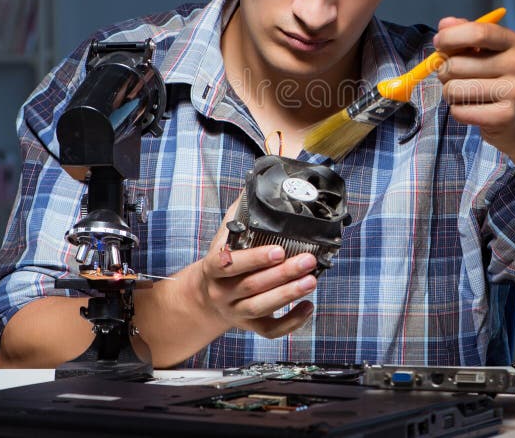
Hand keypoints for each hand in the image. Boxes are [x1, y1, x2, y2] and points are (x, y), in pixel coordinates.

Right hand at [195, 200, 317, 338]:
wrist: (203, 299)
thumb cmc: (222, 261)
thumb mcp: (223, 237)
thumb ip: (240, 212)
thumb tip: (259, 183)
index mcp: (213, 269)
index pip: (227, 264)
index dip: (253, 259)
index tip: (278, 250)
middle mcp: (222, 293)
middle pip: (251, 286)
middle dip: (282, 274)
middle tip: (308, 260)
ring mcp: (235, 312)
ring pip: (261, 307)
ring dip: (288, 294)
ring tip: (311, 280)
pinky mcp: (249, 326)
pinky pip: (269, 330)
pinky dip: (290, 322)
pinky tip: (308, 306)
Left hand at [433, 16, 514, 155]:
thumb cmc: (504, 83)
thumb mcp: (492, 53)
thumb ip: (467, 35)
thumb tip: (445, 24)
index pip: (478, 33)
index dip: (450, 37)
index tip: (439, 42)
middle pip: (456, 64)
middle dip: (444, 71)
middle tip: (453, 77)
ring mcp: (514, 92)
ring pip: (453, 89)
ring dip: (450, 94)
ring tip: (465, 94)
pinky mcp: (505, 117)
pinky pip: (459, 111)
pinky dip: (458, 111)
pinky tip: (473, 109)